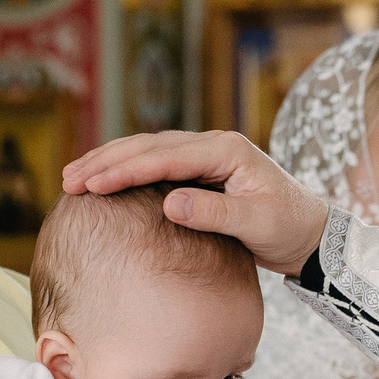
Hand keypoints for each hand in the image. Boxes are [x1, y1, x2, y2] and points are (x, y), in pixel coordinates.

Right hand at [61, 131, 331, 275]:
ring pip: (148, 151)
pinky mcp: (201, 171)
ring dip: (110, 162)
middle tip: (69, 180)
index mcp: (227, 151)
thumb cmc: (287, 227)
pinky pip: (155, 165)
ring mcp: (206, 155)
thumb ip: (214, 214)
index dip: (126, 169)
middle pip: (149, 146)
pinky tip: (102, 180)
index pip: (165, 156)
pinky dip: (126, 170)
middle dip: (106, 161)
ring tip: (73, 177)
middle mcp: (213, 145)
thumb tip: (168, 203)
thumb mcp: (256, 224)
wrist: (310, 232)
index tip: (93, 184)